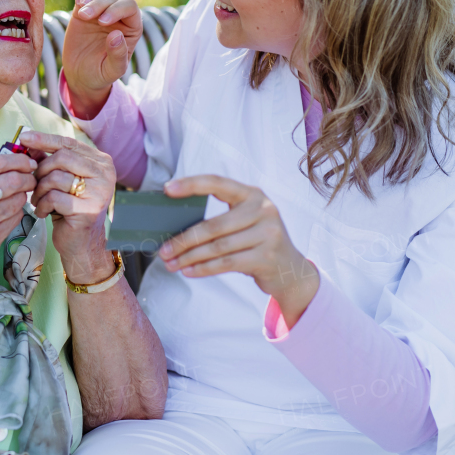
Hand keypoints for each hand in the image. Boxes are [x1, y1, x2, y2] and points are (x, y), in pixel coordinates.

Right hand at [0, 152, 37, 281]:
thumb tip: (4, 163)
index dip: (18, 159)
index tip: (27, 160)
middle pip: (12, 179)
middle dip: (28, 176)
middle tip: (31, 177)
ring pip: (18, 199)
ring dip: (23, 194)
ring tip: (19, 194)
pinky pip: (15, 217)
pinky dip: (17, 211)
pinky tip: (9, 210)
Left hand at [17, 130, 117, 284]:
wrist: (82, 243)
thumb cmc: (70, 209)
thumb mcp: (61, 181)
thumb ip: (50, 160)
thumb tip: (28, 141)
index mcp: (101, 162)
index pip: (69, 143)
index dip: (44, 139)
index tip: (24, 137)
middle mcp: (105, 174)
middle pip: (62, 158)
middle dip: (40, 170)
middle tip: (32, 184)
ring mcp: (99, 191)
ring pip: (56, 177)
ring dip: (39, 190)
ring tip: (37, 201)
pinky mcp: (88, 209)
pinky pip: (54, 198)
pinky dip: (42, 205)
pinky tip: (42, 212)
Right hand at [62, 0, 141, 118]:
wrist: (80, 75)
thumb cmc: (100, 74)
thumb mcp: (111, 71)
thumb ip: (117, 56)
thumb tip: (117, 35)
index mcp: (131, 28)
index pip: (130, 7)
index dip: (117, 9)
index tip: (102, 22)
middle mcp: (119, 16)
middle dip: (99, 4)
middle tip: (85, 16)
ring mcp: (102, 9)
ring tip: (80, 8)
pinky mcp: (84, 7)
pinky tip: (77, 3)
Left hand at [158, 175, 319, 325]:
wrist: (290, 270)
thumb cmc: (257, 242)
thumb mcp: (245, 221)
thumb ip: (219, 218)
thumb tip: (175, 226)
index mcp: (252, 194)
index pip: (217, 183)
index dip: (191, 184)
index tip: (167, 189)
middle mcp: (263, 210)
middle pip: (213, 225)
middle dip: (184, 239)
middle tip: (163, 250)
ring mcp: (268, 234)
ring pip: (218, 247)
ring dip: (190, 257)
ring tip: (171, 264)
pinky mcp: (266, 257)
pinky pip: (226, 263)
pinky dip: (204, 269)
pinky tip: (189, 271)